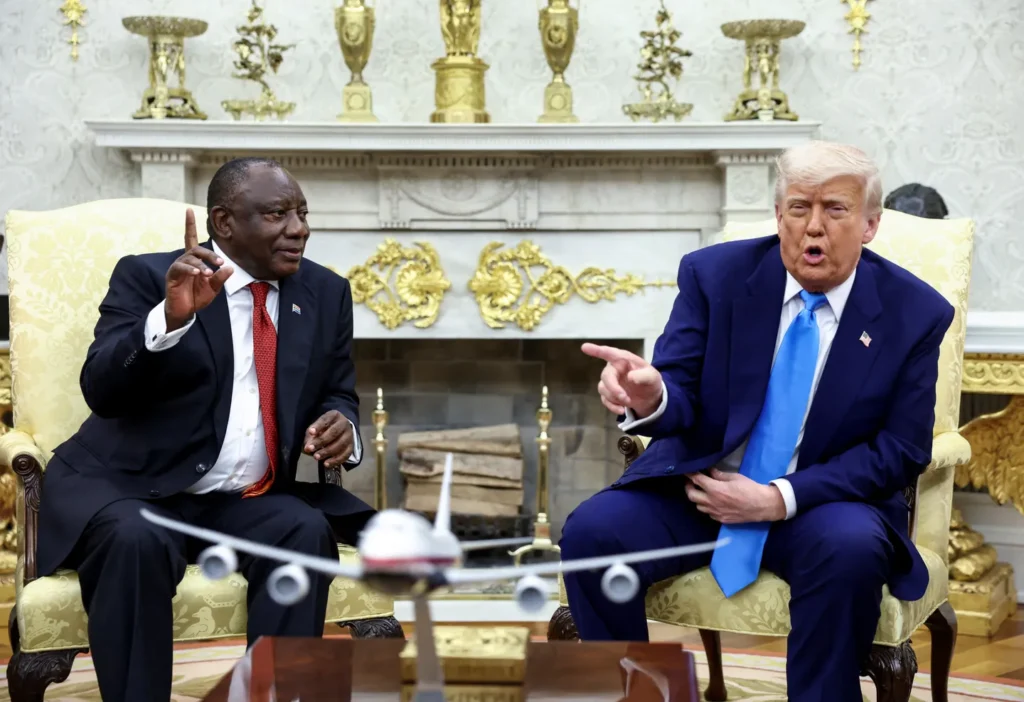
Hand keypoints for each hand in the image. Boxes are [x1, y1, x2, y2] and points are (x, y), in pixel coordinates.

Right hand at [164, 209, 233, 331]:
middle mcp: (185, 260)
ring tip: (209, 273)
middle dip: (209, 254)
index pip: (191, 238)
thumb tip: (230, 268)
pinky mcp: (172, 276)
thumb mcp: (213, 288)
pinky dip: (190, 269)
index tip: (189, 210)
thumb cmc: (197, 297)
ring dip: (201, 264)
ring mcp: (177, 267)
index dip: (190, 225)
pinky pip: (180, 267)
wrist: (184, 311)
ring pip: (189, 258)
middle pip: (195, 248)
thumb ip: (220, 278)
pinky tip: (198, 273)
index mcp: (194, 260)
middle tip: (220, 263)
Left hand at [304, 410, 353, 467]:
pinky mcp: (351, 446)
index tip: (310, 432)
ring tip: (316, 457)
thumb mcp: (317, 427)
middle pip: (334, 432)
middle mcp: (344, 424)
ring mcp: (349, 435)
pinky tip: (326, 464)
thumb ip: (311, 435)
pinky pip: (346, 454)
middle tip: (310, 449)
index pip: (326, 420)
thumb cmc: (325, 428)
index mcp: (334, 415)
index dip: (318, 426)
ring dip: (327, 451)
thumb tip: (308, 446)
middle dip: (321, 441)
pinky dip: (336, 460)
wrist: (341, 429)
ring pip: (340, 444)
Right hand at [581, 343, 663, 417]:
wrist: (650, 398)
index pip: (609, 353)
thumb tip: (630, 377)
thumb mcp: (653, 377)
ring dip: (615, 398)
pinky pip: (604, 400)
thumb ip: (644, 376)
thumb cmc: (650, 381)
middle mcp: (614, 368)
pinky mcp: (608, 393)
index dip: (597, 350)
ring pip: (603, 388)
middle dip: (614, 389)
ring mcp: (610, 381)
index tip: (584, 347)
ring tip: (629, 402)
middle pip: (606, 376)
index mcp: (624, 359)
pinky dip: (612, 406)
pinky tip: (622, 409)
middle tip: (625, 398)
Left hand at [685, 470, 786, 522]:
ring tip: (702, 492)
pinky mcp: (721, 520)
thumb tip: (709, 471)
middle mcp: (712, 502)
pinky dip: (707, 507)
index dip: (690, 474)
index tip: (687, 471)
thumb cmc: (750, 488)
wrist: (763, 505)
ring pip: (698, 506)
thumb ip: (719, 475)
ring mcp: (716, 513)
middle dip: (689, 487)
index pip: (697, 480)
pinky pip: (708, 513)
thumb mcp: (734, 477)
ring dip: (697, 498)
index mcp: (715, 489)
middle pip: (691, 495)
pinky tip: (712, 502)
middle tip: (692, 482)